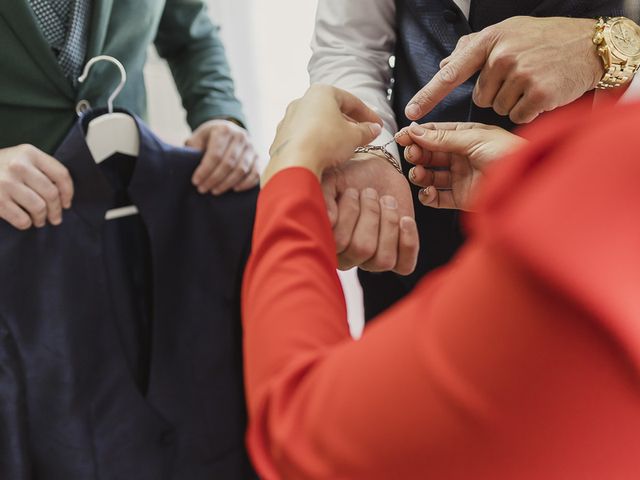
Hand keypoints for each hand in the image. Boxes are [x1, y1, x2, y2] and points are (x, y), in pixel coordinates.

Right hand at [0, 144, 73, 229]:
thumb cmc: (0, 167)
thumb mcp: (21, 158)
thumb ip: (42, 169)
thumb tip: (64, 196)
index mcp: (29, 153)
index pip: (61, 174)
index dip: (68, 192)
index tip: (67, 203)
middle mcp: (18, 166)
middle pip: (51, 194)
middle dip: (56, 210)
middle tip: (55, 218)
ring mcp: (6, 183)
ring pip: (39, 208)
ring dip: (42, 218)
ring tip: (40, 220)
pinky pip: (22, 219)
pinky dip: (26, 224)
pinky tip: (25, 221)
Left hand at [187, 119, 259, 194]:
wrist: (229, 130)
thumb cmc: (210, 137)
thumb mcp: (199, 136)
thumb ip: (194, 147)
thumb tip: (190, 162)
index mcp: (224, 130)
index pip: (215, 154)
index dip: (205, 170)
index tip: (195, 181)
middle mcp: (240, 137)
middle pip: (228, 164)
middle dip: (214, 179)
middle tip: (203, 189)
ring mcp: (252, 147)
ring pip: (241, 170)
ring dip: (227, 183)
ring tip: (215, 191)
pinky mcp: (258, 157)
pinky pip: (256, 173)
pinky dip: (246, 183)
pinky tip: (234, 189)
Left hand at [263, 84, 382, 183]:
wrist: (294, 163)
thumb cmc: (324, 143)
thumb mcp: (354, 137)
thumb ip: (366, 131)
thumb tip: (373, 129)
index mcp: (322, 93)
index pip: (351, 101)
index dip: (368, 114)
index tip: (377, 125)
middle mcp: (302, 101)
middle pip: (331, 110)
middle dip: (349, 123)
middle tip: (362, 135)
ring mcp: (289, 119)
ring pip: (316, 123)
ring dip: (332, 132)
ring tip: (344, 146)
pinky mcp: (281, 138)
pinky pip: (304, 137)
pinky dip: (316, 142)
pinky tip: (325, 154)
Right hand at [322, 154, 417, 274]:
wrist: (374, 171)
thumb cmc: (347, 177)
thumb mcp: (330, 180)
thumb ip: (323, 197)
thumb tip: (330, 220)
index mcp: (327, 243)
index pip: (338, 242)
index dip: (349, 214)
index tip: (352, 191)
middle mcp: (347, 258)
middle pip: (362, 249)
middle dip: (371, 214)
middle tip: (370, 193)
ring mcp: (372, 262)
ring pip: (384, 260)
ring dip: (389, 224)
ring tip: (387, 202)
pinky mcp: (398, 259)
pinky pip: (405, 266)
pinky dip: (408, 241)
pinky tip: (405, 219)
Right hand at [396, 122, 524, 210]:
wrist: (528, 183)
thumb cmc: (509, 154)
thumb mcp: (474, 138)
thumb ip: (443, 137)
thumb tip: (415, 131)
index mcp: (466, 136)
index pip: (435, 133)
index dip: (417, 135)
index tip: (402, 137)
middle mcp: (461, 156)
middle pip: (430, 155)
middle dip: (417, 154)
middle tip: (412, 156)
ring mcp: (460, 177)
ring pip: (431, 176)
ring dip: (420, 175)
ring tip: (420, 174)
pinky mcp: (461, 198)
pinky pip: (438, 198)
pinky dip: (429, 197)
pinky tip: (428, 193)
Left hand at [405, 17, 601, 123]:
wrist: (590, 45)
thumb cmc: (545, 38)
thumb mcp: (508, 31)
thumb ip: (473, 47)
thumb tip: (445, 62)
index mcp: (490, 41)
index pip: (452, 72)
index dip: (429, 94)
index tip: (411, 112)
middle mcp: (502, 56)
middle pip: (480, 97)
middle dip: (496, 92)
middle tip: (520, 75)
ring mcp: (521, 75)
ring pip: (498, 107)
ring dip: (513, 100)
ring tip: (533, 80)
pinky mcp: (538, 94)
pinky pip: (518, 115)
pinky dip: (528, 110)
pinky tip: (542, 93)